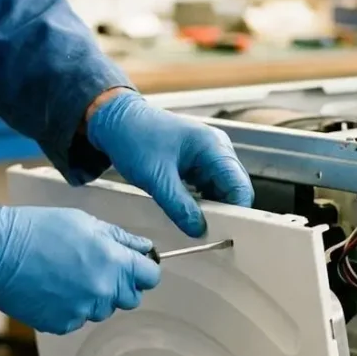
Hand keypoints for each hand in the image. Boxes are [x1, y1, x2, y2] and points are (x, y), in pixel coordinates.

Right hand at [0, 200, 160, 334]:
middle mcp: (102, 290)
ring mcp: (83, 311)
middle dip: (121, 284)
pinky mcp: (62, 324)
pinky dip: (71, 307)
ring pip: (103, 309)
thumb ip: (119, 239)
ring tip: (67, 275)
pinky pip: (78, 319)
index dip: (143, 269)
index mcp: (113, 261)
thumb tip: (142, 248)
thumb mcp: (84, 222)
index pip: (150, 276)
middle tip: (97, 267)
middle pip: (130, 298)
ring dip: (94, 296)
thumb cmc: (36, 230)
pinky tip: (53, 288)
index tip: (135, 265)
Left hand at [86, 90, 252, 236]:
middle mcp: (217, 148)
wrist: (116, 121)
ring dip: (212, 207)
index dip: (237, 211)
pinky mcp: (197, 161)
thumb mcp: (156, 179)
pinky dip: (202, 200)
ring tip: (196, 223)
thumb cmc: (134, 139)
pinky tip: (188, 211)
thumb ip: (179, 207)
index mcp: (213, 146)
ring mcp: (209, 153)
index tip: (226, 234)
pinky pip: (209, 185)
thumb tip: (199, 230)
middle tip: (209, 233)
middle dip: (225, 211)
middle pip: (235, 188)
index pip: (240, 186)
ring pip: (222, 189)